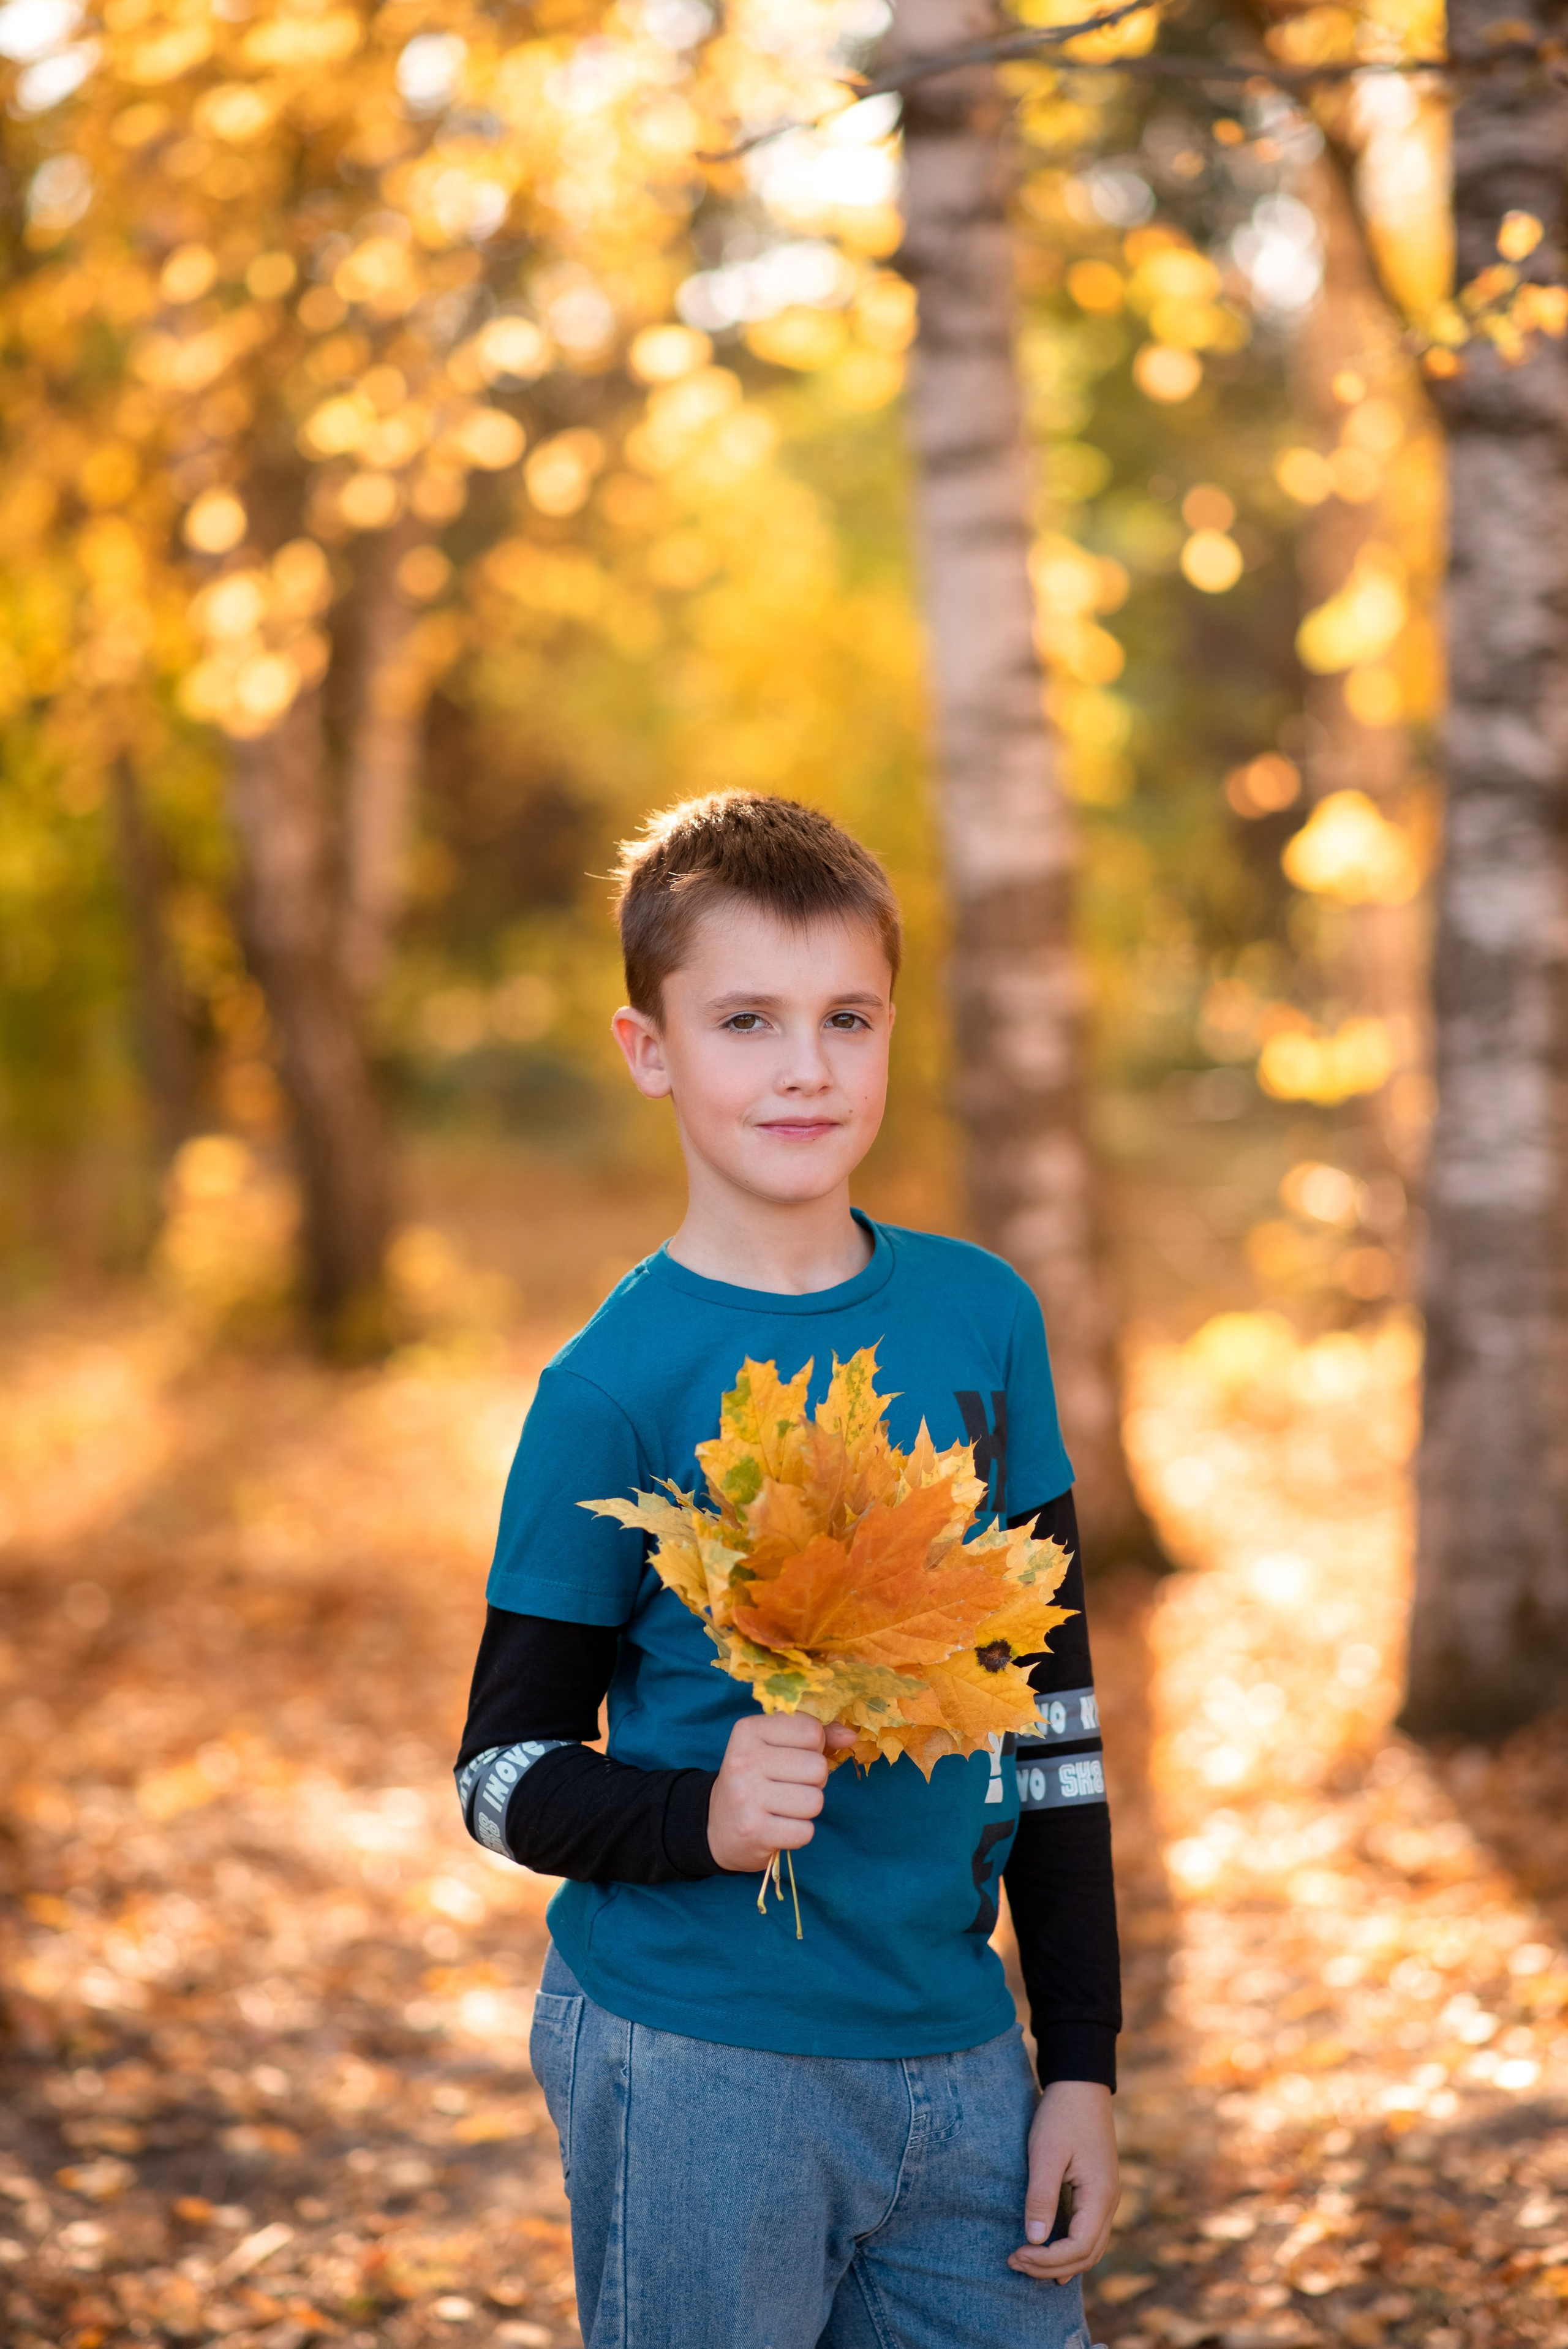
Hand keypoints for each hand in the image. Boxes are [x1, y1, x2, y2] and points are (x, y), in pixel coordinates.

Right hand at [706, 1713, 855, 1872]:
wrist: (714, 1826)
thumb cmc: (755, 1779)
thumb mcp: (775, 1747)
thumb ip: (815, 1735)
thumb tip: (851, 1736)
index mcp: (748, 1730)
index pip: (811, 1730)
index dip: (813, 1747)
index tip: (792, 1757)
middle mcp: (744, 1760)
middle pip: (818, 1767)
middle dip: (812, 1781)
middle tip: (788, 1787)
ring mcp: (746, 1797)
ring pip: (815, 1801)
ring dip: (806, 1809)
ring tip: (783, 1807)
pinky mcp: (754, 1832)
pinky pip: (805, 1832)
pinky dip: (798, 1833)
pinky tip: (778, 1827)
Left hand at [1008, 2079, 1118, 2283]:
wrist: (1080, 2085)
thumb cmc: (1061, 2116)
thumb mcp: (1045, 2153)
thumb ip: (1041, 2197)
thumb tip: (1034, 2240)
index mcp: (1100, 2195)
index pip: (1078, 2247)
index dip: (1047, 2259)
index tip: (1017, 2254)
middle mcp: (1110, 2202)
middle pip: (1087, 2254)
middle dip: (1050, 2266)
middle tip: (1015, 2263)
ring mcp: (1107, 2198)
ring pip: (1092, 2248)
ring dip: (1061, 2262)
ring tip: (1027, 2264)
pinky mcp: (1098, 2191)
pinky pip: (1090, 2233)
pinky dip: (1071, 2250)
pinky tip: (1051, 2255)